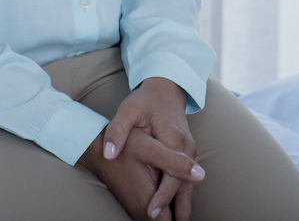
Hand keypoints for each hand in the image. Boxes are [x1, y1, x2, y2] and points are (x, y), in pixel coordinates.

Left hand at [101, 78, 201, 220]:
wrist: (165, 89)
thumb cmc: (145, 100)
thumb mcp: (128, 109)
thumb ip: (117, 130)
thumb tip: (109, 153)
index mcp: (174, 138)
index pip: (172, 173)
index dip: (162, 195)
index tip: (151, 212)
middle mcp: (186, 147)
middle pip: (185, 184)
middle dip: (177, 208)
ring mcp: (189, 151)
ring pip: (189, 184)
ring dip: (183, 206)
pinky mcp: (187, 153)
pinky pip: (186, 179)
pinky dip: (182, 195)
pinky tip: (175, 211)